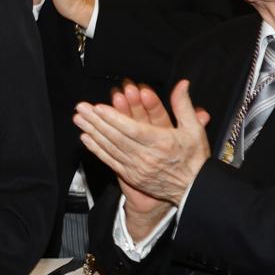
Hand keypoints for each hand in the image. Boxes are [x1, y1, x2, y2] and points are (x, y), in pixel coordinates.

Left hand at [74, 80, 211, 207]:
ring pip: (110, 148)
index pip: (132, 129)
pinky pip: (111, 161)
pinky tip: (86, 139)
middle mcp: (147, 156)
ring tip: (79, 119)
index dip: (114, 118)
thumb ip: (184, 105)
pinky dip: (97, 150)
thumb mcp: (194, 130)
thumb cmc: (194, 158)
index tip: (99, 108)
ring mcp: (137, 167)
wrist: (193, 190)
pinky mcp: (132, 175)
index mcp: (162, 142)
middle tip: (81, 108)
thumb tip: (182, 84)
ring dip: (93, 132)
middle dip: (96, 121)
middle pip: (116, 137)